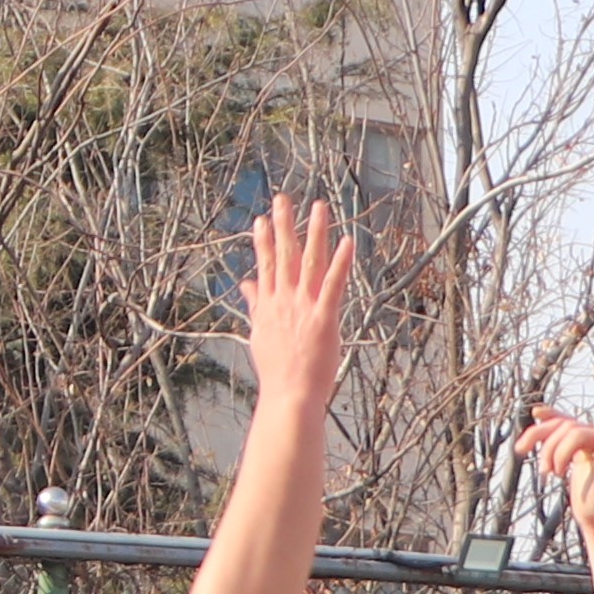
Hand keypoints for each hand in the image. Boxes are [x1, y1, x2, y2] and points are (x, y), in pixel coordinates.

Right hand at [238, 193, 357, 411]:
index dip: (263, 241)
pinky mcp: (324, 318)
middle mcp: (283, 301)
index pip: (265, 266)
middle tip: (284, 198)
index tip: (262, 219)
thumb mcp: (259, 333)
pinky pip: (333, 284)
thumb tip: (246, 285)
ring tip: (318, 207)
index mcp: (268, 305)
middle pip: (283, 255)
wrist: (289, 395)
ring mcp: (303, 308)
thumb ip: (255, 305)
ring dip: (314, 232)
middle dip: (284, 225)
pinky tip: (347, 241)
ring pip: (308, 262)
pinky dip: (340, 262)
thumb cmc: (277, 370)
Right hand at [514, 411, 593, 561]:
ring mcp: (586, 441)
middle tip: (549, 474)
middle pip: (564, 428)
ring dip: (539, 441)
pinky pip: (554, 432)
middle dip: (551, 451)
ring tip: (539, 466)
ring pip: (556, 426)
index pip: (577, 433)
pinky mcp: (573, 448)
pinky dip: (538, 432)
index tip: (558, 473)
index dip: (563, 450)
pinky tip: (530, 427)